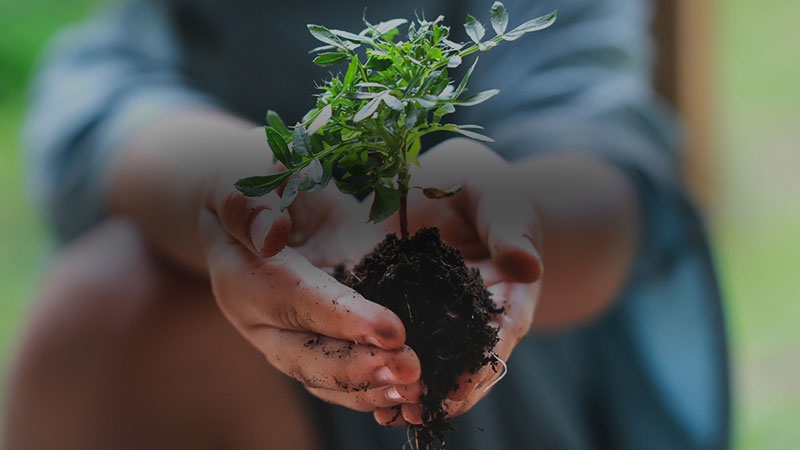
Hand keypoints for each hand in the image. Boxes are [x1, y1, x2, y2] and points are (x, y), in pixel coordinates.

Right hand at [197, 161, 422, 412]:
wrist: (244, 213)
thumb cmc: (246, 185)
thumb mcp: (237, 180)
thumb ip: (249, 205)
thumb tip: (272, 234)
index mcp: (242, 278)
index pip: (295, 301)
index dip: (342, 317)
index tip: (391, 329)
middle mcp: (261, 322)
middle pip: (307, 357)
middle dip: (360, 368)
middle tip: (411, 371)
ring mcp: (285, 341)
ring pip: (324, 380)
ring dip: (371, 388)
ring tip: (416, 390)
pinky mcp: (311, 346)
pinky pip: (338, 380)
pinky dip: (372, 391)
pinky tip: (411, 395)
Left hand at [372, 138, 542, 425]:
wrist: (449, 187)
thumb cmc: (484, 190)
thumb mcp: (500, 199)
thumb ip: (511, 228)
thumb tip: (528, 264)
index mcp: (506, 296)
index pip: (499, 337)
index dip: (481, 364)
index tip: (459, 385)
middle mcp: (472, 319)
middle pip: (463, 365)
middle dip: (441, 392)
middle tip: (414, 409)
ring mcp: (436, 321)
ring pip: (426, 363)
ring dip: (407, 389)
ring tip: (386, 410)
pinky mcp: (399, 313)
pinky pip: (391, 345)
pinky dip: (378, 366)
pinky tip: (356, 383)